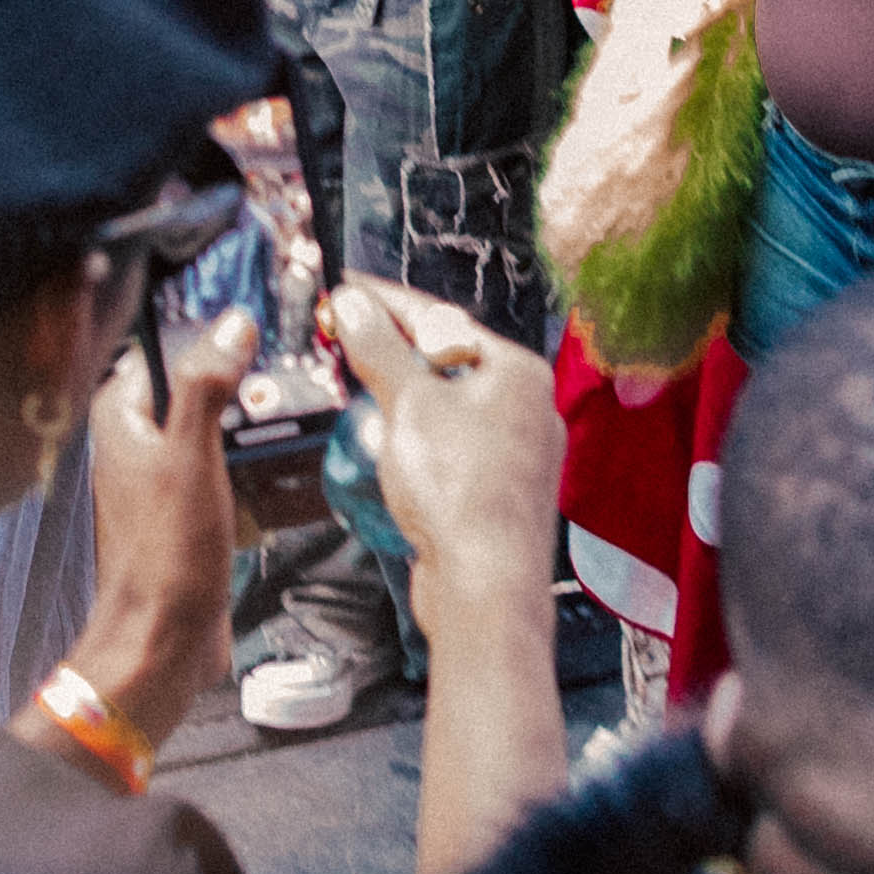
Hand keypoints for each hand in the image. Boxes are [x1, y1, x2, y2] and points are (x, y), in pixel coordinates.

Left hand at [53, 297, 251, 749]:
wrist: (162, 643)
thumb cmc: (164, 558)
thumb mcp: (190, 457)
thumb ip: (206, 385)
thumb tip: (231, 325)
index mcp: (123, 413)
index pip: (169, 341)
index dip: (214, 324)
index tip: (262, 305)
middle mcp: (138, 439)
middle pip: (199, 380)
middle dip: (246, 373)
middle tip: (296, 358)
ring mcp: (164, 475)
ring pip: (219, 424)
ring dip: (257, 417)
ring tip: (304, 400)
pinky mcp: (191, 510)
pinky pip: (229, 466)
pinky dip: (257, 460)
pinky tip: (289, 458)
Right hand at [324, 277, 560, 612]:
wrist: (486, 583)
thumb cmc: (458, 487)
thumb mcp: (407, 403)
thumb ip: (379, 347)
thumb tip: (355, 303)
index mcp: (517, 371)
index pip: (442, 319)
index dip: (387, 301)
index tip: (348, 290)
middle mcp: (528, 407)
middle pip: (448, 362)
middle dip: (393, 353)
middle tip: (345, 339)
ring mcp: (518, 454)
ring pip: (449, 409)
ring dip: (403, 401)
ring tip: (361, 392)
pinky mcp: (500, 494)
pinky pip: (453, 450)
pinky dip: (419, 443)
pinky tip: (392, 451)